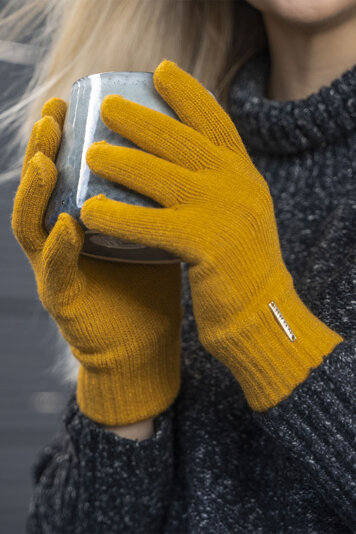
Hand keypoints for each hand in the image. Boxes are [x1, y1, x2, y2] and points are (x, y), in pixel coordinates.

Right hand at [11, 97, 182, 425]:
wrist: (147, 338)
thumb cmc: (152, 277)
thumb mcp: (153, 223)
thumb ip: (155, 191)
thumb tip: (182, 144)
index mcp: (81, 218)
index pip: (65, 170)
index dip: (63, 136)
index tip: (73, 99)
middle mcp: (60, 238)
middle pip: (42, 188)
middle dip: (43, 149)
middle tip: (54, 114)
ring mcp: (56, 269)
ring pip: (33, 223)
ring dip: (37, 188)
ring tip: (47, 156)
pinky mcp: (63, 299)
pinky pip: (55, 269)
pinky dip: (57, 246)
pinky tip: (68, 222)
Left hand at [80, 60, 342, 410]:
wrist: (262, 312)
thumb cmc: (242, 266)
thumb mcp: (241, 213)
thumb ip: (221, 184)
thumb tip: (183, 160)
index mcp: (245, 175)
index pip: (216, 121)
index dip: (188, 92)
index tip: (160, 71)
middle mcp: (237, 185)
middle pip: (181, 139)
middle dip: (141, 119)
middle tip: (108, 106)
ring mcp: (223, 212)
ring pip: (161, 175)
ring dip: (121, 161)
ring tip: (90, 154)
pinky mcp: (206, 244)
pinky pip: (150, 223)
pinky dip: (117, 216)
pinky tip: (89, 211)